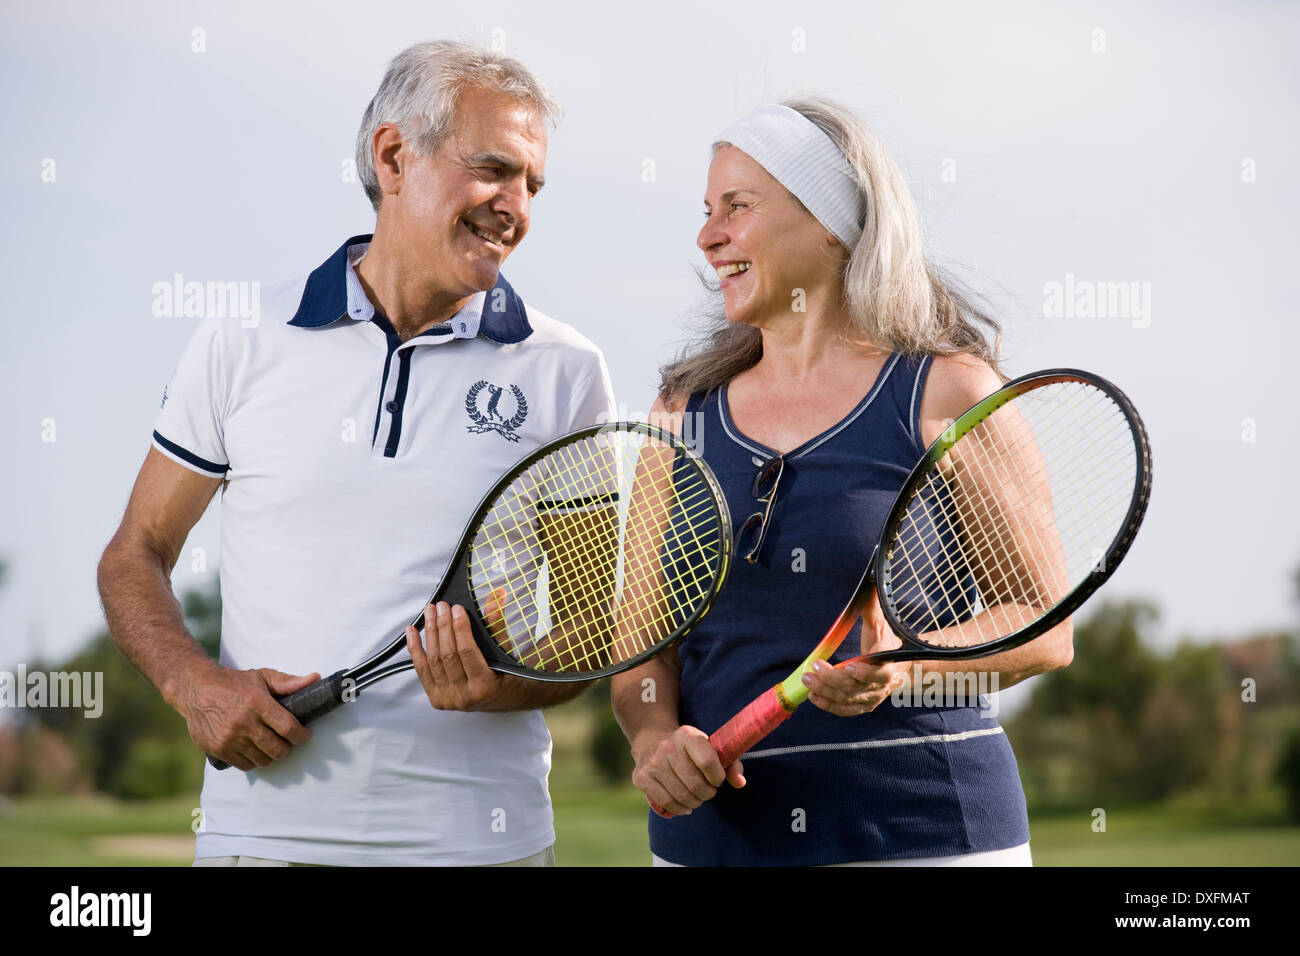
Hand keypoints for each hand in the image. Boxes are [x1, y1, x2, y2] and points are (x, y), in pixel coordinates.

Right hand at [177, 663, 317, 770]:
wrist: (196, 689)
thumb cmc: (234, 682)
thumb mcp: (262, 676)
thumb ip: (288, 682)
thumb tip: (315, 679)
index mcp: (257, 703)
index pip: (287, 727)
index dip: (301, 735)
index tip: (304, 735)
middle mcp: (243, 723)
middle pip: (277, 749)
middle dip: (286, 748)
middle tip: (286, 741)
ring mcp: (229, 738)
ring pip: (262, 760)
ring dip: (270, 755)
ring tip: (270, 745)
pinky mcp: (217, 749)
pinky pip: (245, 765)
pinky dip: (253, 760)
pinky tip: (254, 750)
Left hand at [405, 601, 506, 710]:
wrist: (502, 700)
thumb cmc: (507, 676)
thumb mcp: (506, 652)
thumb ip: (497, 624)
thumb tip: (496, 597)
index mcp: (484, 686)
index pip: (467, 651)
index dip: (460, 628)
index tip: (457, 609)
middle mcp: (464, 696)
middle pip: (447, 654)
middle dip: (442, 626)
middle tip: (441, 606)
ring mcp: (448, 699)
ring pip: (433, 660)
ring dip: (429, 632)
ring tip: (430, 612)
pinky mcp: (436, 698)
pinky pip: (422, 670)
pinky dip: (415, 649)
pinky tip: (412, 632)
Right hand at [631, 725, 745, 817]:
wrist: (652, 739)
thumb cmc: (689, 748)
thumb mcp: (710, 747)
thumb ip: (731, 763)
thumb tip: (740, 783)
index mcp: (687, 736)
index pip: (708, 762)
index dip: (717, 777)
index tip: (717, 779)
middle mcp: (667, 747)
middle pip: (696, 784)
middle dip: (707, 793)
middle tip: (707, 791)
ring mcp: (652, 763)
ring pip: (682, 796)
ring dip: (695, 802)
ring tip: (696, 796)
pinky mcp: (641, 777)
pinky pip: (666, 802)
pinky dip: (679, 808)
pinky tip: (684, 804)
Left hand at [804, 589, 906, 715]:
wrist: (901, 669)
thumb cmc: (887, 643)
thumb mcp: (881, 624)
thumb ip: (873, 607)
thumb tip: (870, 584)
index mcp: (888, 664)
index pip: (879, 673)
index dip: (865, 673)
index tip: (850, 666)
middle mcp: (880, 685)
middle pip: (856, 687)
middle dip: (832, 679)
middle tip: (813, 668)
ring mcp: (871, 697)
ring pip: (847, 700)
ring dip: (826, 691)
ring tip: (808, 680)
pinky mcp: (862, 706)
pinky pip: (844, 710)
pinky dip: (828, 705)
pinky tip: (814, 696)